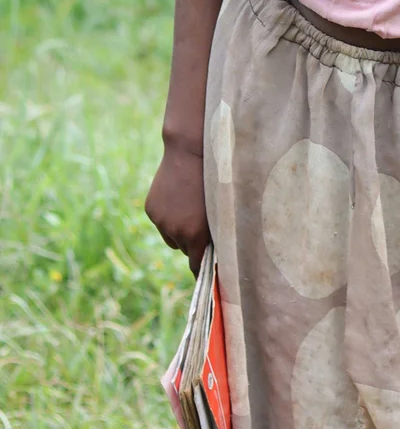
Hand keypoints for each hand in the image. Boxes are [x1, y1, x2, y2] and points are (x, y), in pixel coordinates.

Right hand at [146, 139, 210, 274]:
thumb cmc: (217, 179)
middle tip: (202, 220)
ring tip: (190, 206)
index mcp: (195, 234)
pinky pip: (161, 222)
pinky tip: (178, 197)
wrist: (191, 152)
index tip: (206, 276)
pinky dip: (168, 216)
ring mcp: (161, 221)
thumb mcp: (220, 209)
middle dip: (193, 240)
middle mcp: (176, 231)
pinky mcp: (151, 210)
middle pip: (185, 249)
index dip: (201, 270)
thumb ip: (216, 232)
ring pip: (172, 236)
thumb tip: (216, 250)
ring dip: (179, 229)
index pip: (196, 265)